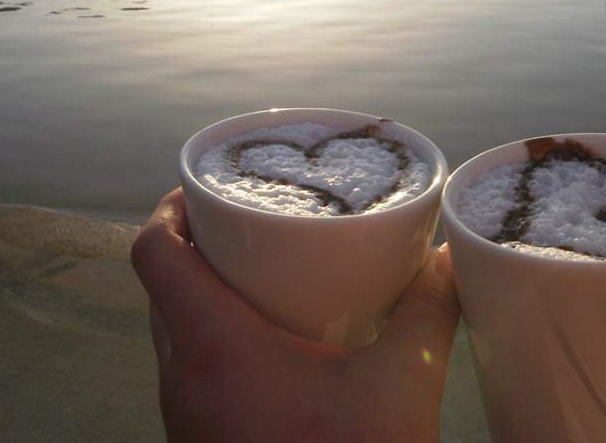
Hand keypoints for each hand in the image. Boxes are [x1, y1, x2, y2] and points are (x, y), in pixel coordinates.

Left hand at [131, 189, 459, 442]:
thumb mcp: (401, 385)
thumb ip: (428, 310)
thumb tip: (451, 254)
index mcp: (212, 349)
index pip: (153, 255)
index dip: (167, 208)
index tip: (202, 187)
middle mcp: (182, 379)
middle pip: (160, 288)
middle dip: (192, 245)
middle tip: (243, 221)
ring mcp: (185, 418)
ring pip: (171, 333)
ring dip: (199, 294)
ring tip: (256, 271)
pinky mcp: (201, 442)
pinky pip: (188, 371)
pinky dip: (210, 339)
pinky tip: (265, 342)